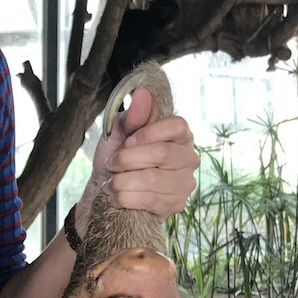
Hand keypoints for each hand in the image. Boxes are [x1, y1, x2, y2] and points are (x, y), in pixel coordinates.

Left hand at [89, 87, 198, 219]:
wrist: (108, 189)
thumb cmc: (117, 156)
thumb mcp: (119, 132)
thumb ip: (132, 116)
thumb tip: (142, 94)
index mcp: (180, 134)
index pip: (176, 126)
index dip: (147, 133)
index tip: (125, 142)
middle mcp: (189, 157)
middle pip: (162, 154)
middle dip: (128, 160)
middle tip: (111, 164)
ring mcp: (185, 182)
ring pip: (153, 179)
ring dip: (123, 181)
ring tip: (110, 183)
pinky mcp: (176, 204)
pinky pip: (151, 200)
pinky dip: (126, 198)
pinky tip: (115, 196)